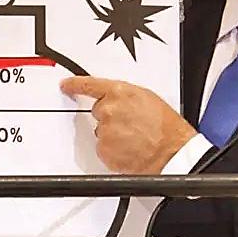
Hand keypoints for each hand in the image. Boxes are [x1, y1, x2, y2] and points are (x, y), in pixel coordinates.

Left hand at [60, 76, 196, 174]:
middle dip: (110, 116)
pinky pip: (103, 148)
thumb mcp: (147, 98)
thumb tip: (116, 98)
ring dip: (113, 134)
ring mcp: (104, 131)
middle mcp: (108, 110)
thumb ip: (125, 96)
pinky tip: (129, 148)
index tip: (66, 85)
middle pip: (98, 111)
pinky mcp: (104, 150)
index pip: (88, 85)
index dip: (74, 85)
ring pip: (101, 131)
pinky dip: (113, 149)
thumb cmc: (165, 127)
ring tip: (134, 137)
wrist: (171, 152)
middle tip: (130, 123)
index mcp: (119, 92)